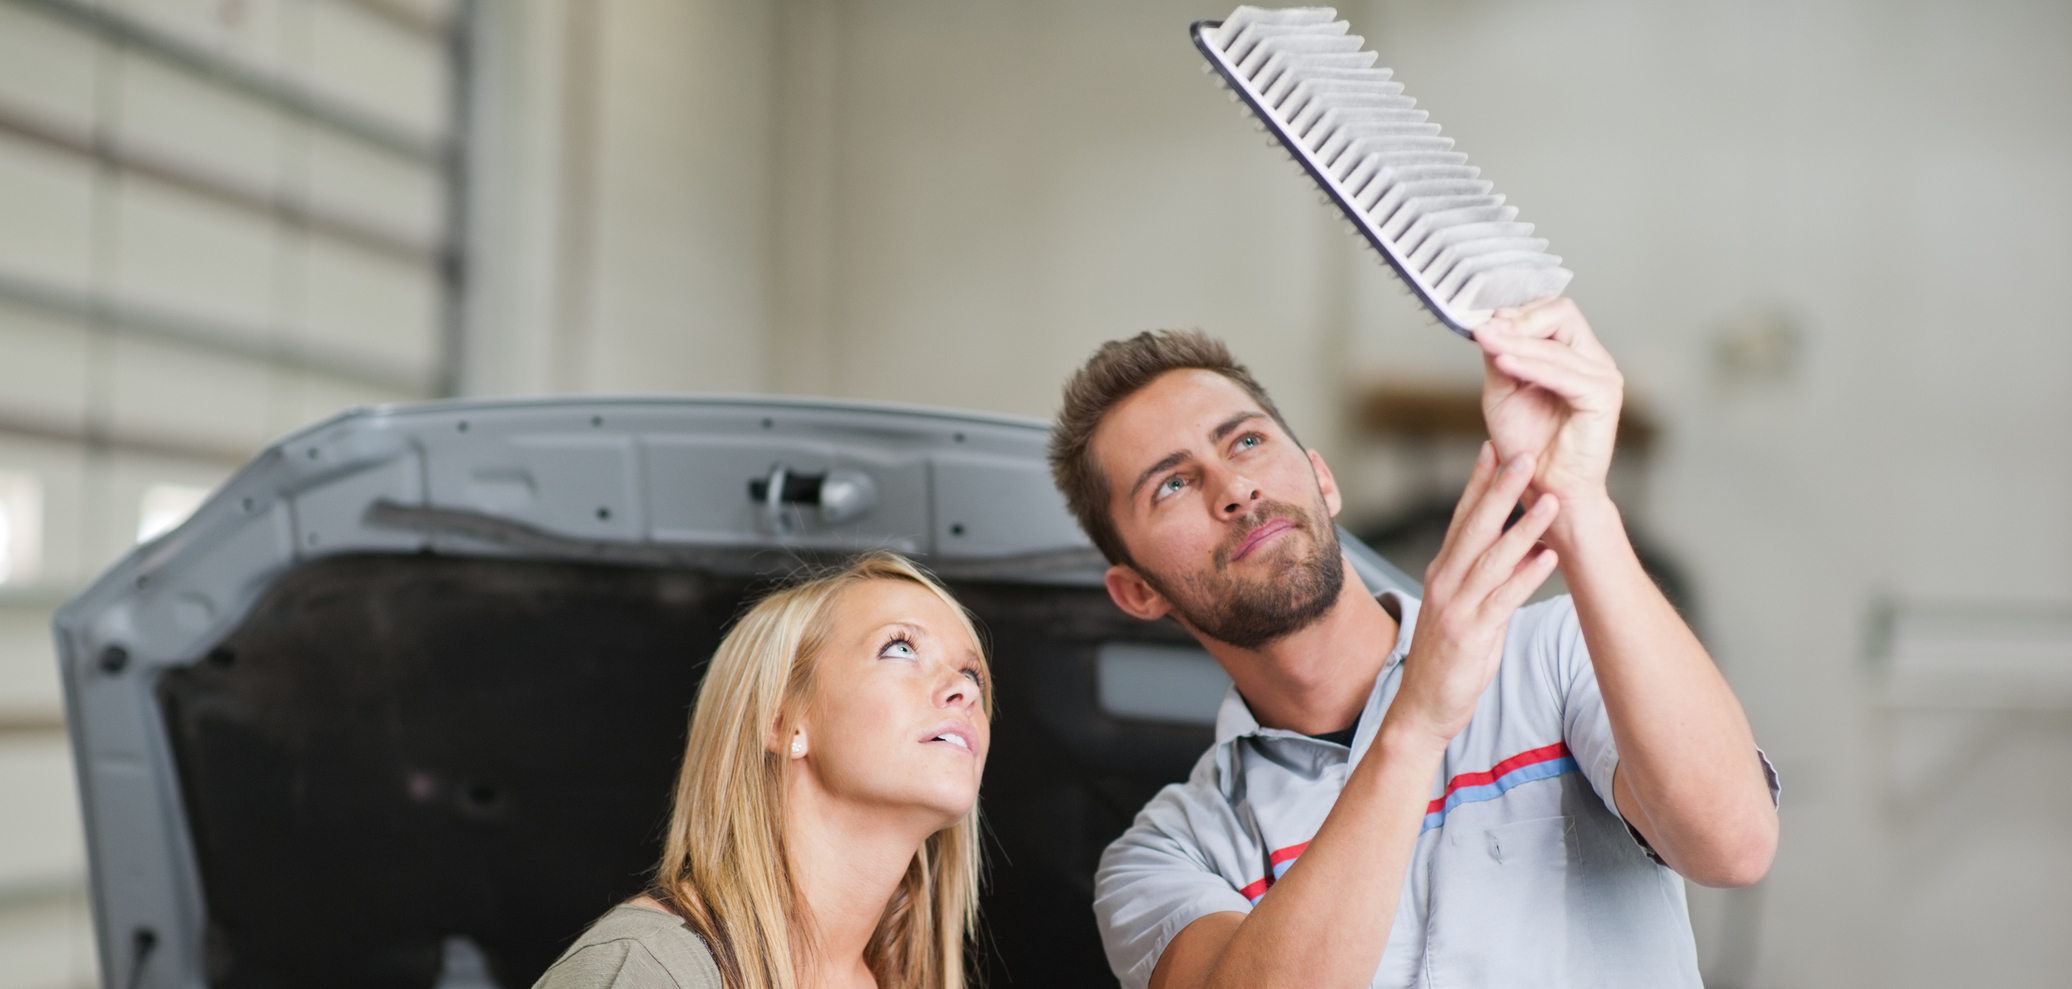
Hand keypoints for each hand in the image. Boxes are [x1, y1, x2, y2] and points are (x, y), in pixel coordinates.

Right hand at [1389, 443, 1561, 745]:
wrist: (1422, 708)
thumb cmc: (1446, 659)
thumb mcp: (1461, 609)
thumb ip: (1486, 577)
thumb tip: (1522, 547)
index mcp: (1442, 573)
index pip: (1460, 518)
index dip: (1477, 482)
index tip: (1494, 448)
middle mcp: (1445, 583)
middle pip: (1475, 528)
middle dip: (1500, 489)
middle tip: (1523, 455)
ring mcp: (1456, 608)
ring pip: (1492, 558)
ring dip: (1524, 527)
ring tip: (1550, 501)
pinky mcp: (1471, 634)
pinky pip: (1503, 599)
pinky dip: (1526, 577)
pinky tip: (1548, 558)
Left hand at [1474, 297, 1623, 504]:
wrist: (1545, 489)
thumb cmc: (1527, 446)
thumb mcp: (1503, 392)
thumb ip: (1500, 357)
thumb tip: (1490, 324)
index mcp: (1574, 355)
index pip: (1553, 311)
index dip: (1517, 312)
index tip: (1483, 321)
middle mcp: (1593, 361)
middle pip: (1563, 313)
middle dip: (1519, 320)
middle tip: (1485, 329)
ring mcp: (1603, 376)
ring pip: (1557, 343)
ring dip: (1515, 341)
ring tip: (1485, 341)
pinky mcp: (1603, 397)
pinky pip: (1563, 373)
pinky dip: (1530, 365)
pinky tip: (1503, 362)